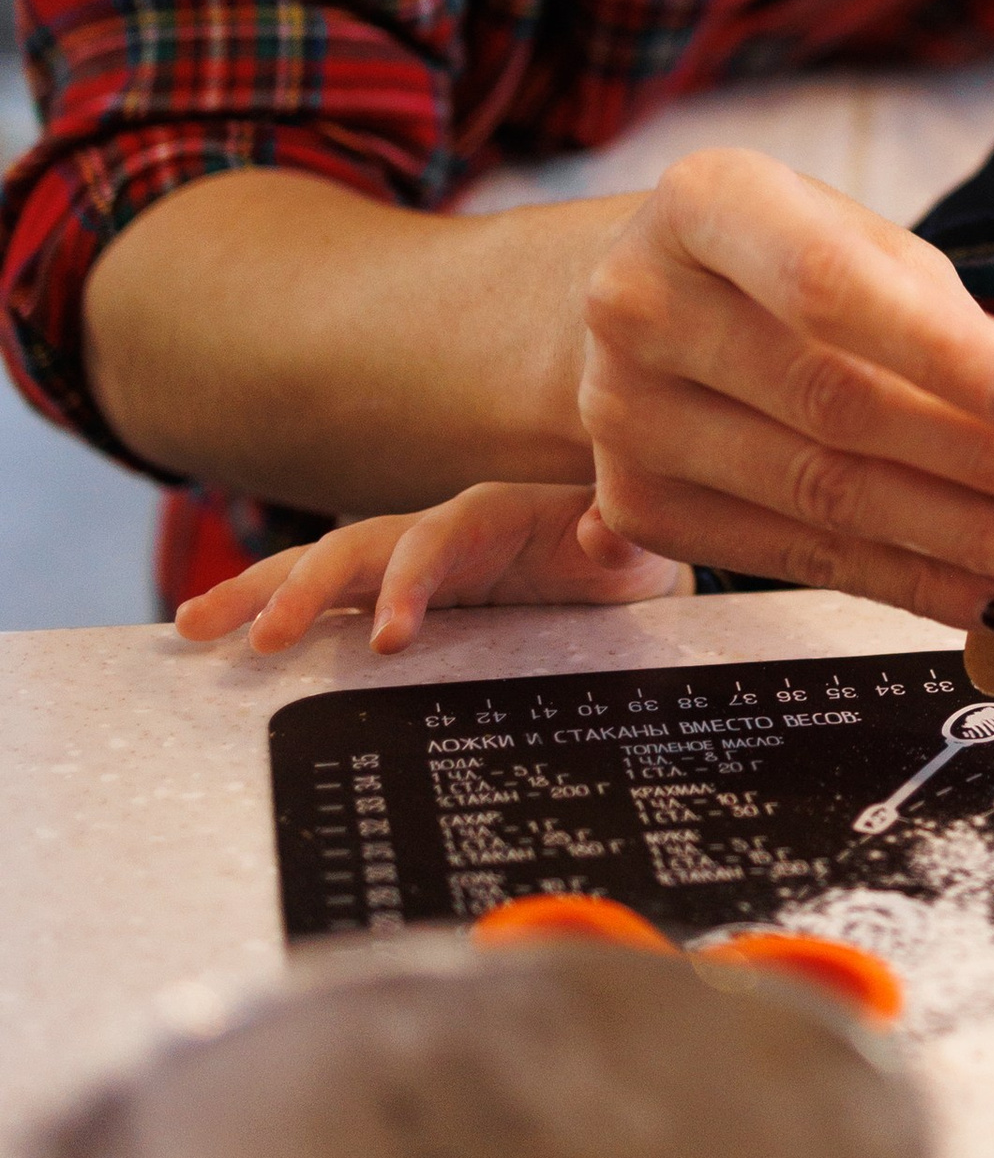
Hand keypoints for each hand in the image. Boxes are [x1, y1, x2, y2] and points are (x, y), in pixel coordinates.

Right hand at [172, 481, 687, 656]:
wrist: (617, 560)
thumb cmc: (623, 557)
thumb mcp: (639, 552)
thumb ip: (621, 542)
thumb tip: (603, 533)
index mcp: (490, 517)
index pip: (434, 543)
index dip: (410, 584)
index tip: (393, 640)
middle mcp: (435, 532)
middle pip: (354, 549)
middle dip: (303, 589)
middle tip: (259, 640)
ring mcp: (405, 562)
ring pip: (318, 566)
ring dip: (257, 592)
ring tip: (191, 626)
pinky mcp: (390, 593)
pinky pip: (323, 598)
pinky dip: (266, 608)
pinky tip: (212, 635)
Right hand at [575, 149, 993, 632]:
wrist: (645, 314)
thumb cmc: (787, 267)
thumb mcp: (863, 246)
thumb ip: (954, 318)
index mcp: (702, 203)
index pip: (829, 284)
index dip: (947, 351)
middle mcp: (640, 306)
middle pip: (836, 406)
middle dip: (991, 466)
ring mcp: (623, 415)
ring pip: (825, 497)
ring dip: (971, 544)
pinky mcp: (637, 505)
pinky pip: (803, 558)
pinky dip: (917, 585)